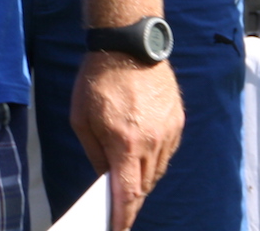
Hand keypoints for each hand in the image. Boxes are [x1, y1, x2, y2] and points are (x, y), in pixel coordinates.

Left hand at [70, 52, 183, 230]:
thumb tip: (104, 177)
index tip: (119, 229)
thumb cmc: (97, 80)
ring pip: (158, 170)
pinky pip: (167, 151)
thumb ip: (94, 152)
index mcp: (125, 143)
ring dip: (143, 179)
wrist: (128, 45)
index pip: (128, 194)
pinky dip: (155, 159)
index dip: (123, 217)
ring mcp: (168, 131)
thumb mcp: (81, 118)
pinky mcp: (177, 120)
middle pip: (144, 185)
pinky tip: (142, 155)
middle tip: (119, 207)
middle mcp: (152, 142)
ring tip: (129, 180)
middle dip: (131, 199)